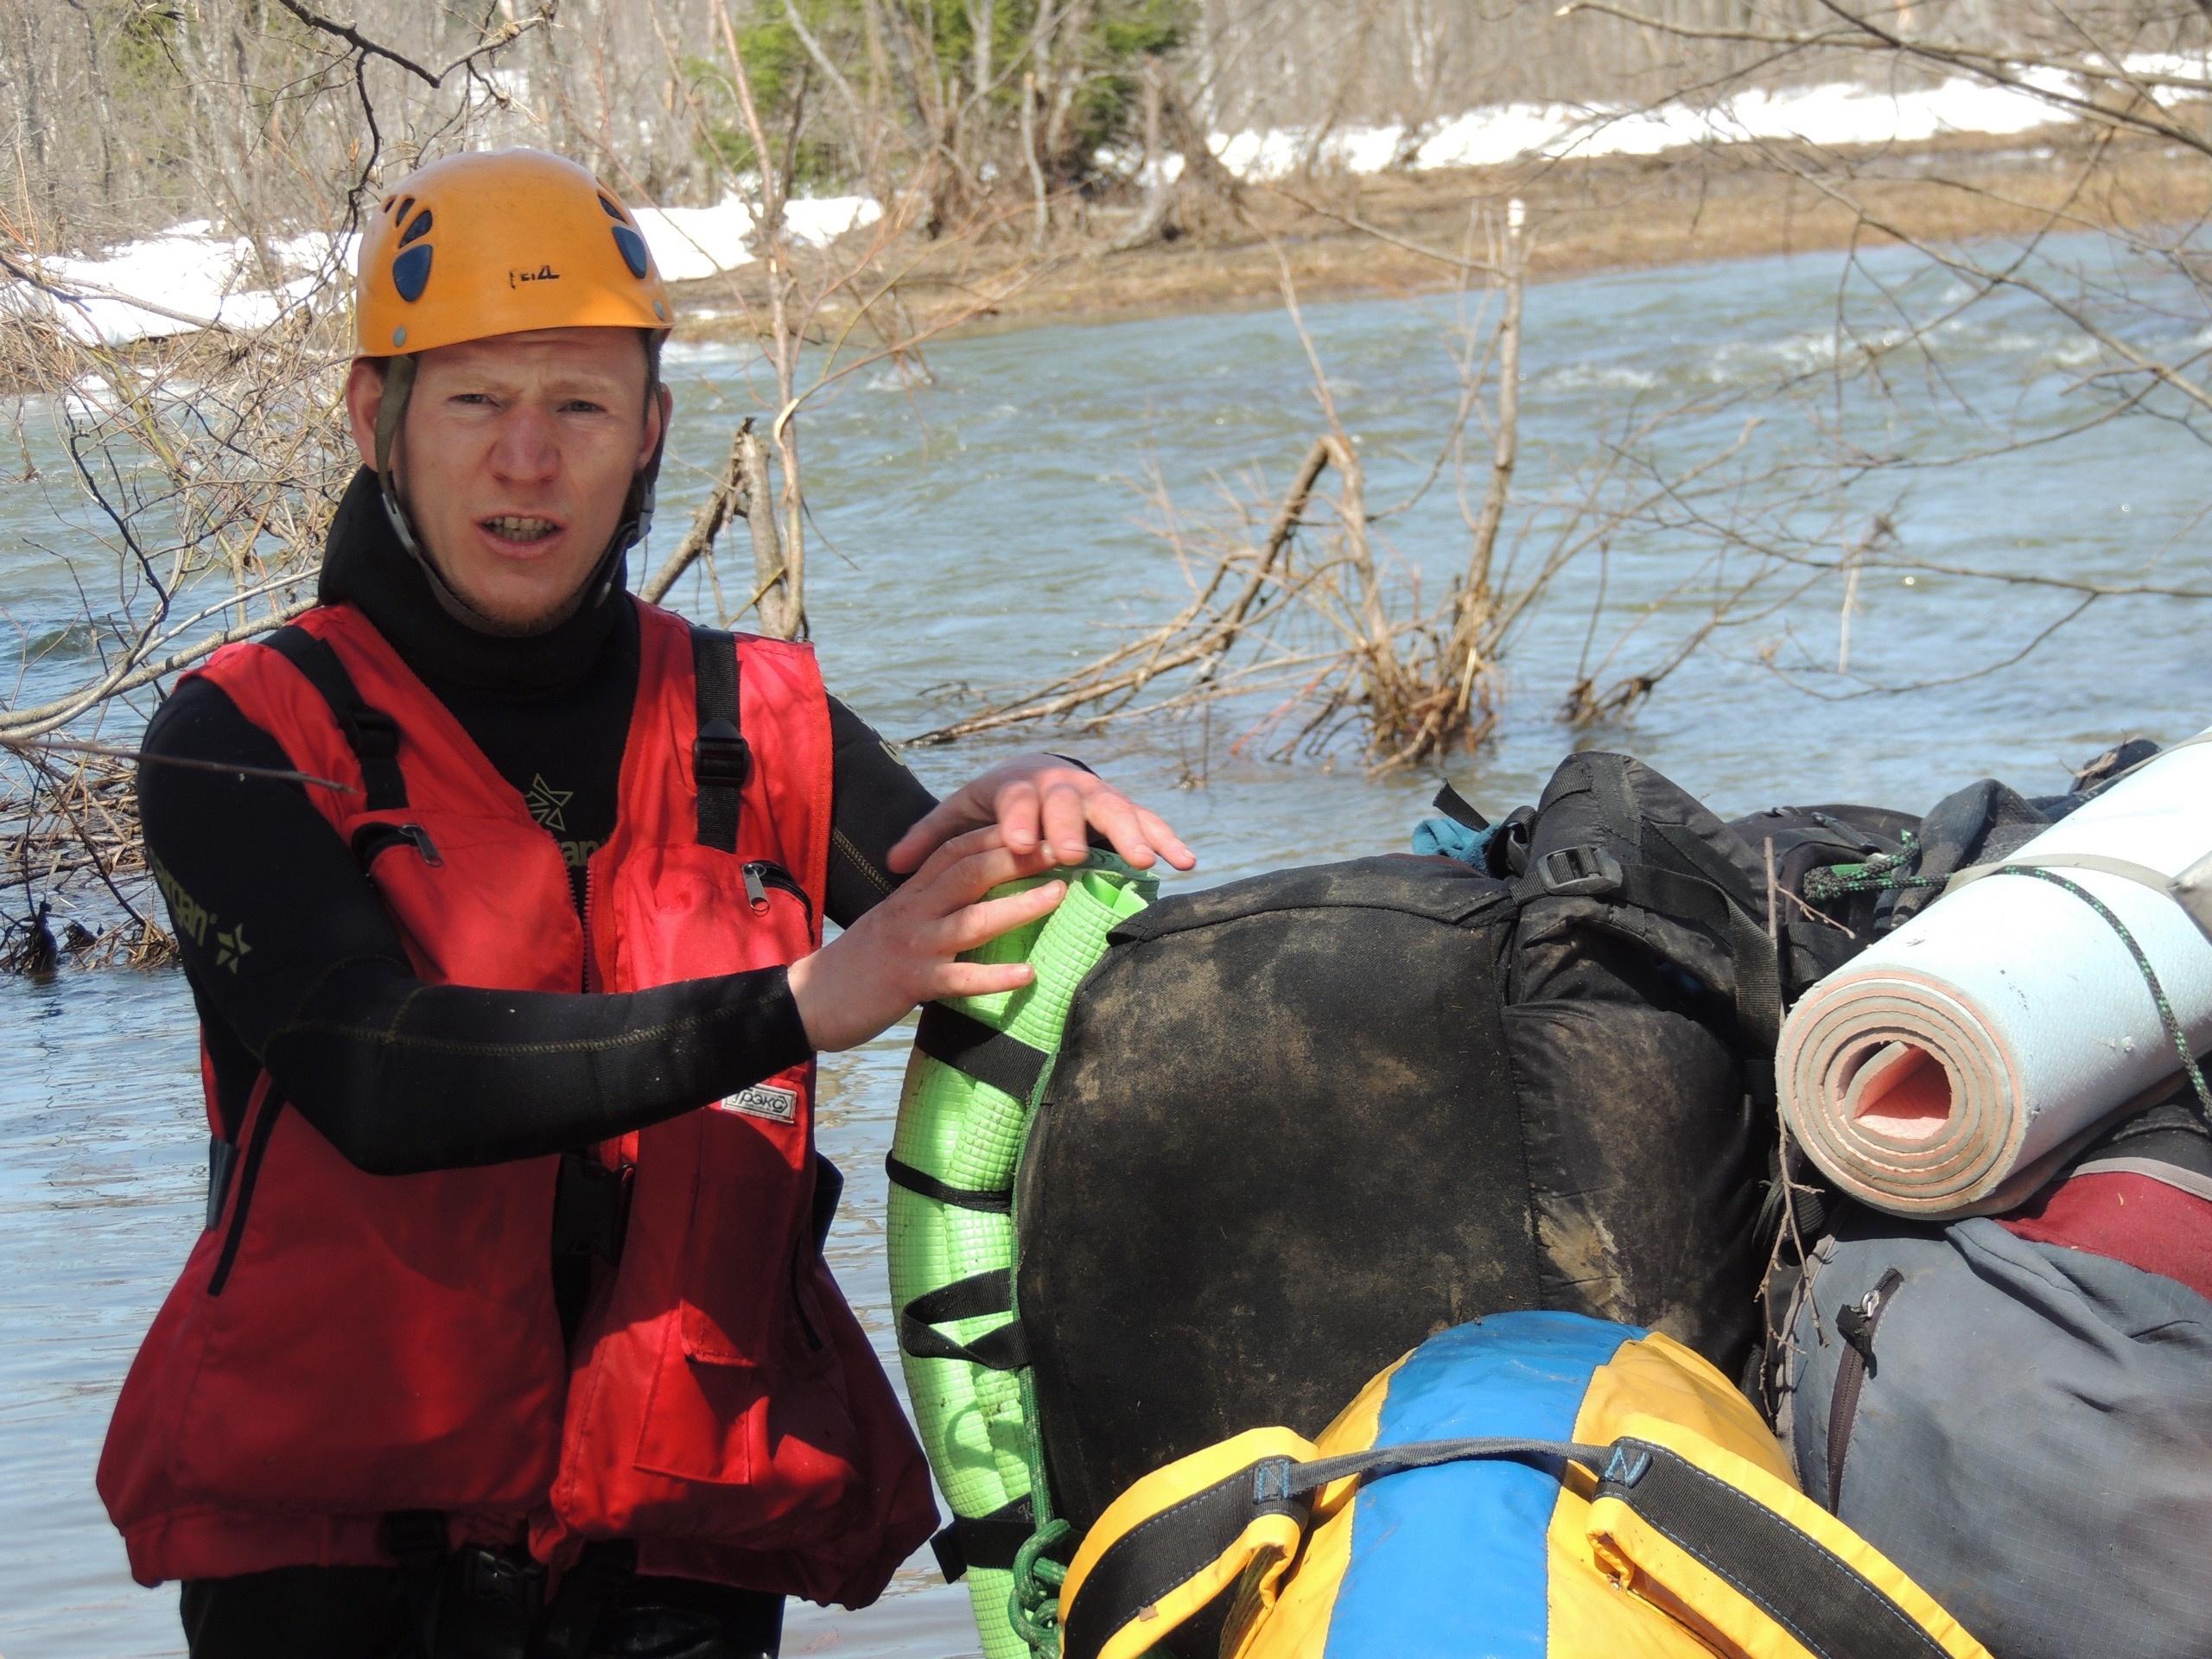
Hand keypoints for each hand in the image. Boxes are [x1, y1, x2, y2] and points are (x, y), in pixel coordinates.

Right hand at [786, 826, 1065, 1051]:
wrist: (811, 999)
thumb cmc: (862, 962)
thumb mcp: (897, 920)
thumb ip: (933, 905)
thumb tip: (978, 896)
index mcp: (912, 892)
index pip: (957, 849)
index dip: (999, 834)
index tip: (1040, 823)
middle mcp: (914, 910)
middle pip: (970, 872)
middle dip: (1018, 857)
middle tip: (1064, 847)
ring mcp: (913, 945)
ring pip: (972, 919)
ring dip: (1019, 906)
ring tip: (1060, 895)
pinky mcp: (911, 983)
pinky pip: (959, 978)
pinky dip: (994, 976)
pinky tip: (1028, 974)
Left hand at [886, 754, 1195, 875]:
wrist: (1037, 772)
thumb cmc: (995, 805)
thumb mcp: (962, 814)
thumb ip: (930, 837)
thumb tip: (893, 865)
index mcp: (1016, 786)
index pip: (1016, 800)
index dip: (1019, 820)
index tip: (1021, 843)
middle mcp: (1058, 786)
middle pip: (1066, 804)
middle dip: (1071, 827)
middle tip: (1073, 854)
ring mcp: (1094, 797)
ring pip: (1115, 810)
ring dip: (1130, 834)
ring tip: (1145, 861)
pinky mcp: (1122, 810)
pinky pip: (1148, 822)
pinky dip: (1167, 839)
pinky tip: (1187, 863)